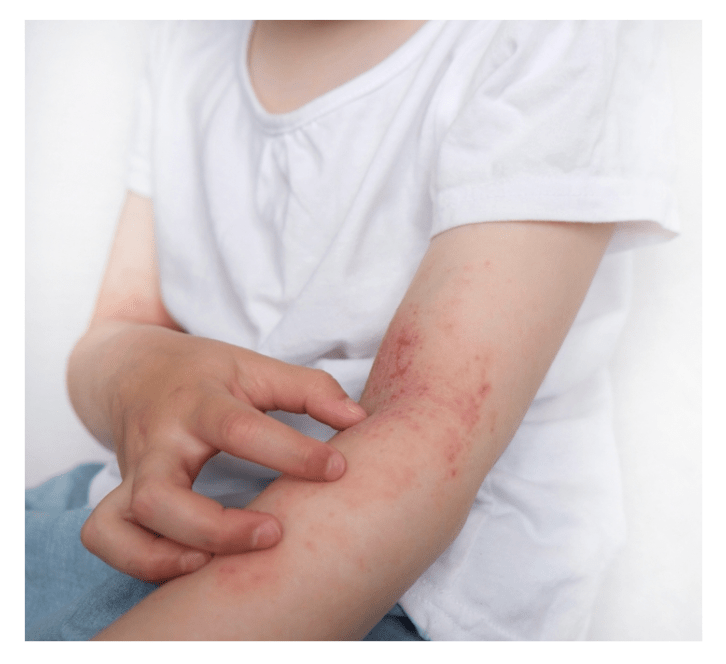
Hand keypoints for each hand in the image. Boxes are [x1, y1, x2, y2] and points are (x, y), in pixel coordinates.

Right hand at [80, 325, 366, 581]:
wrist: (133, 369)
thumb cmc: (204, 372)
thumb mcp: (255, 366)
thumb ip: (308, 390)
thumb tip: (358, 419)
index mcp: (199, 402)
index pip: (240, 431)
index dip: (293, 453)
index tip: (338, 469)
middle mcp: (159, 441)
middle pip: (162, 496)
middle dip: (218, 528)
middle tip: (275, 533)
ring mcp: (133, 471)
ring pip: (123, 525)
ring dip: (166, 556)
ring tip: (218, 566)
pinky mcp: (121, 494)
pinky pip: (108, 537)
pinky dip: (140, 560)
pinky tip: (192, 563)